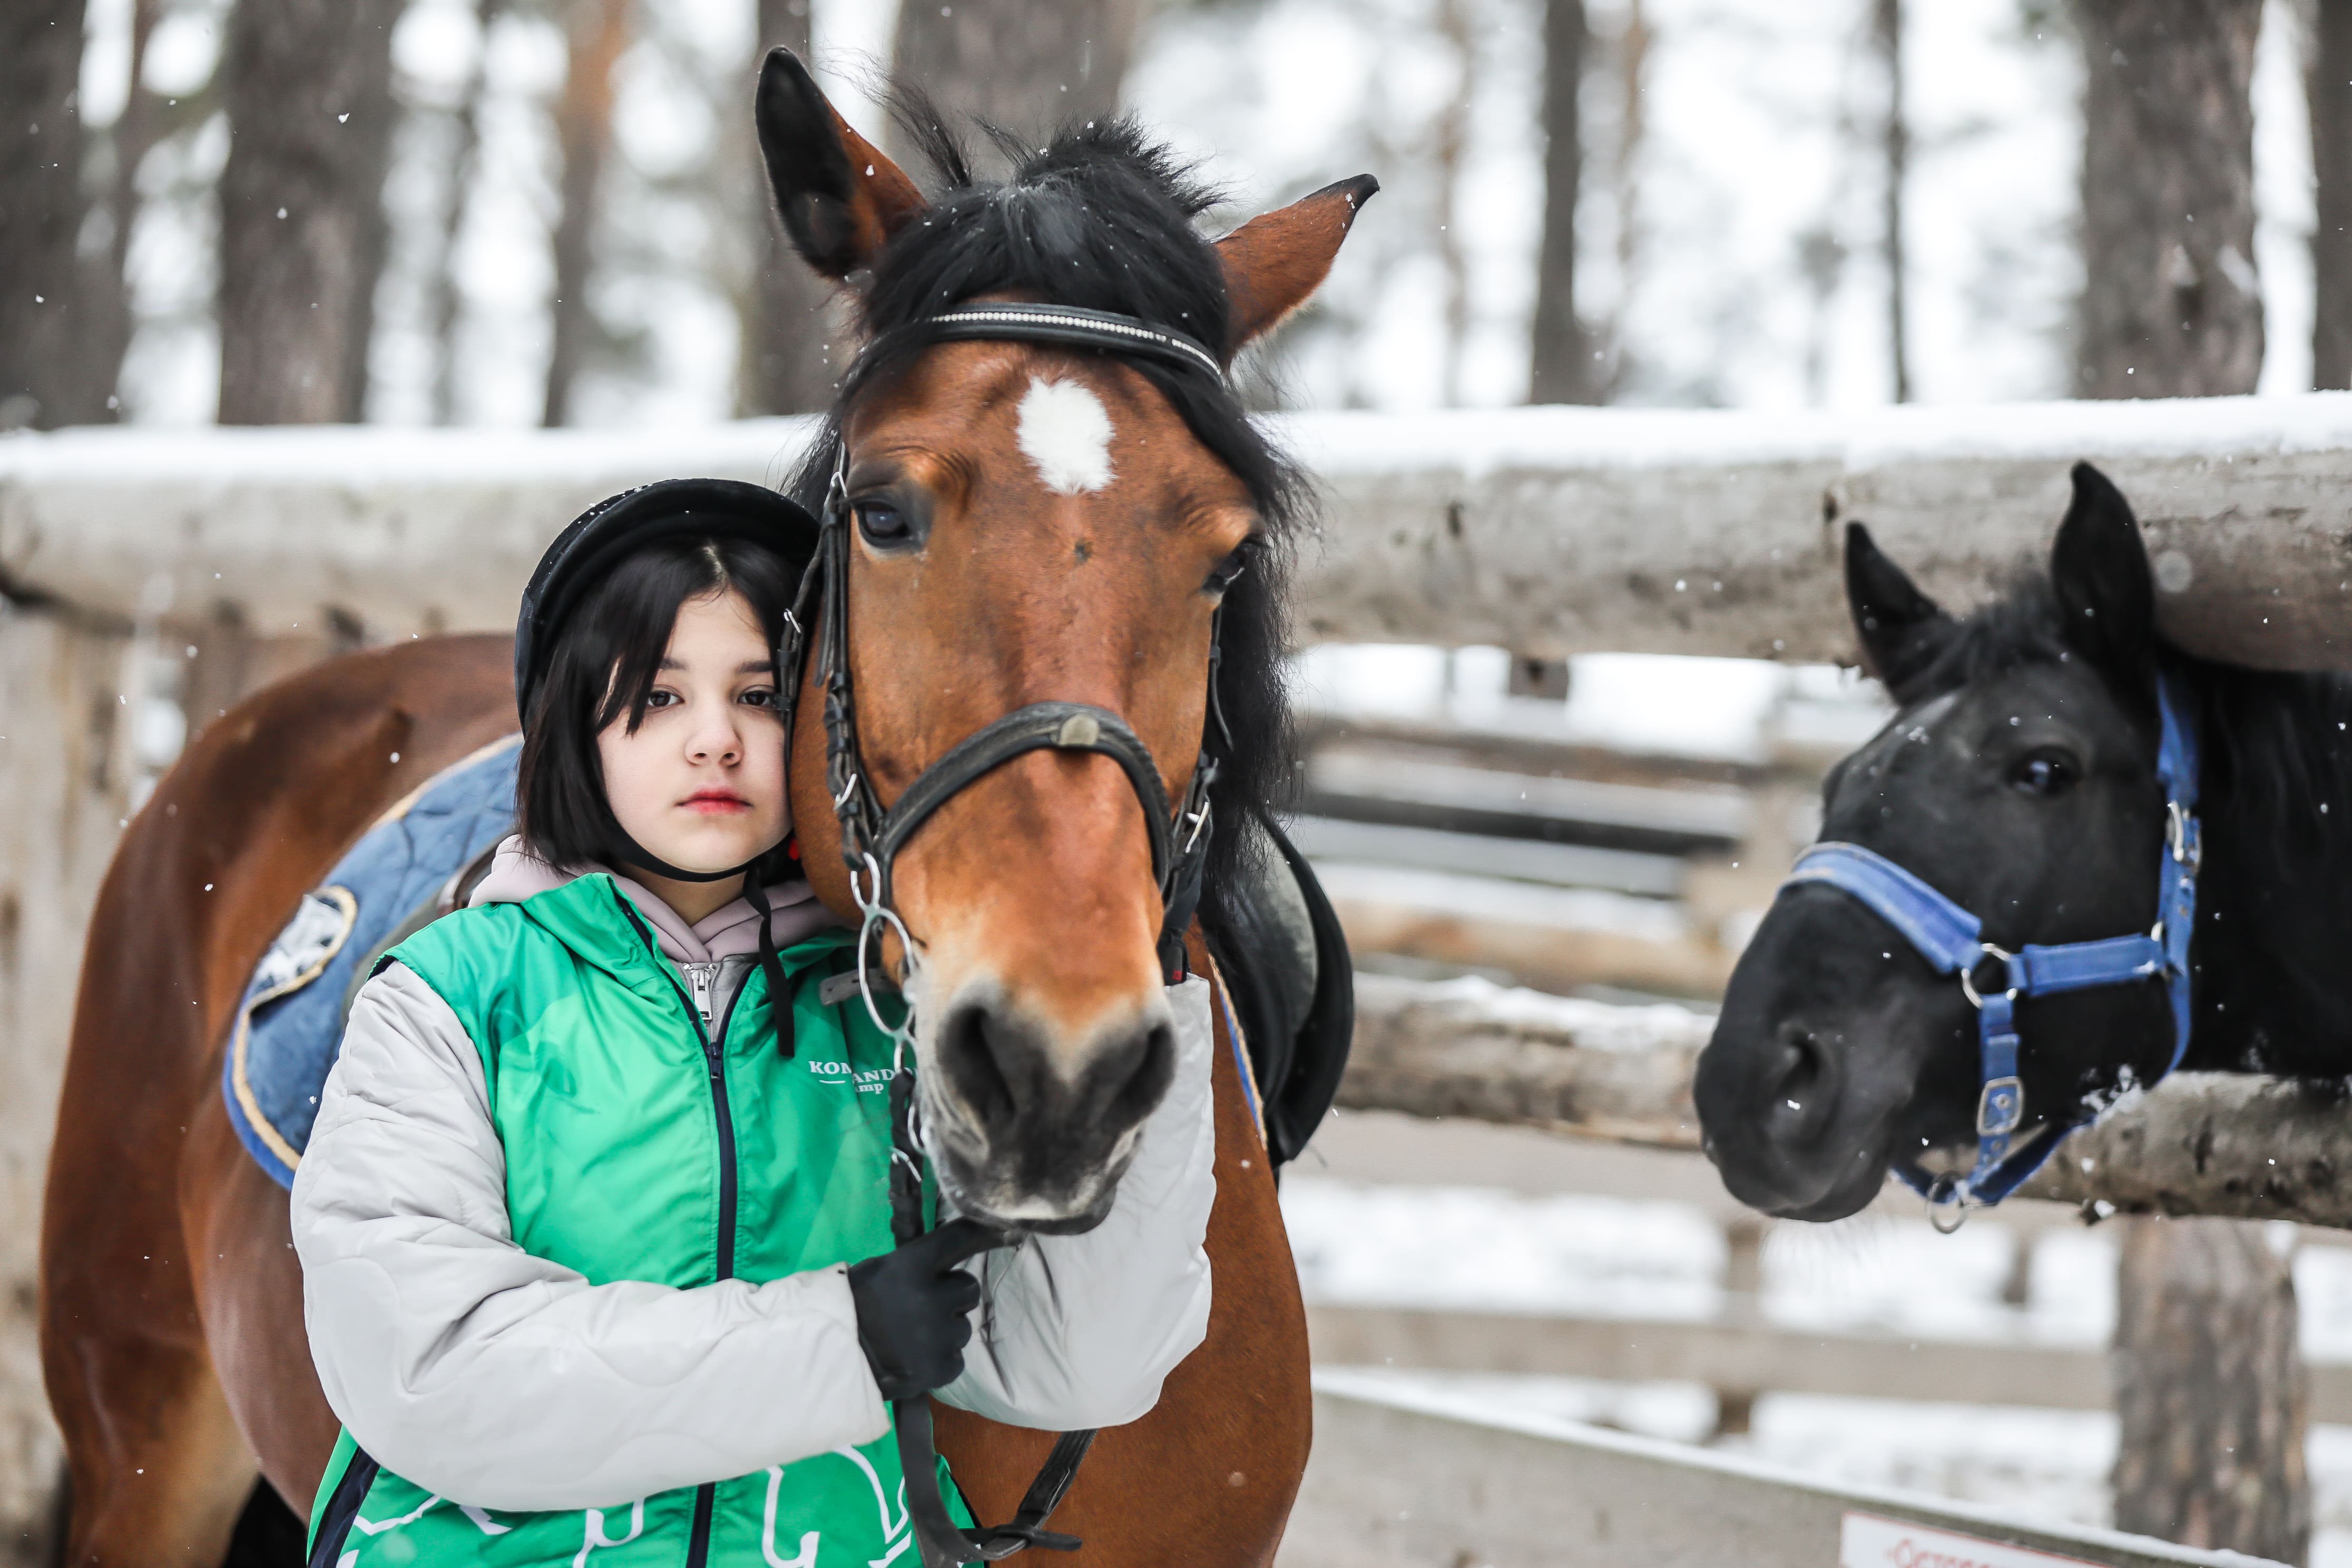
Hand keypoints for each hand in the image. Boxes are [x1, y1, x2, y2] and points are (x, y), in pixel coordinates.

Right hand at [846, 1219, 1000, 1400]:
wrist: (831, 1359)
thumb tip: (950, 1253)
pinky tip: (914, 1358)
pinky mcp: (941, 1368)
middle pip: (968, 1289)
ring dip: (944, 1331)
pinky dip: (940, 1360)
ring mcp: (938, 1335)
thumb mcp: (880, 1270)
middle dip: (952, 1297)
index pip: (960, 1239)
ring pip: (963, 1326)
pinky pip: (956, 1358)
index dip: (985, 1232)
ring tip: (911, 1338)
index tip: (1008, 1230)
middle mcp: (931, 1296)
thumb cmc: (853, 1307)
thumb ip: (917, 1262)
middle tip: (922, 1307)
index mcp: (912, 1265)